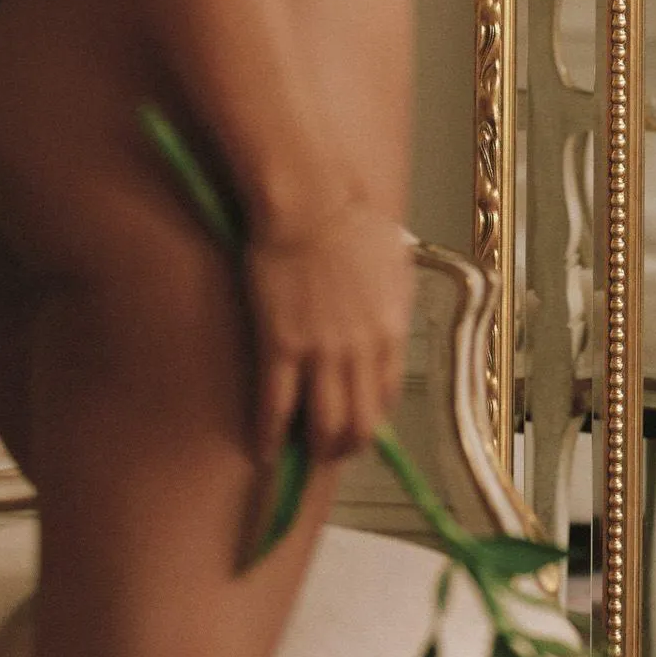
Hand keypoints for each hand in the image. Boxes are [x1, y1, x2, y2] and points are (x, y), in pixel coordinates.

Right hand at [244, 201, 412, 464]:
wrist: (313, 200)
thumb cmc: (353, 218)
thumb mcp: (393, 262)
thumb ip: (392, 300)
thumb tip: (389, 318)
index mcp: (390, 329)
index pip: (387, 397)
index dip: (371, 419)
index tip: (357, 423)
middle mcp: (361, 351)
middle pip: (360, 424)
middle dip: (344, 446)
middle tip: (327, 449)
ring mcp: (320, 352)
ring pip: (323, 427)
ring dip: (311, 450)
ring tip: (296, 456)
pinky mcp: (280, 345)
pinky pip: (275, 407)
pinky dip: (268, 437)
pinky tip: (262, 450)